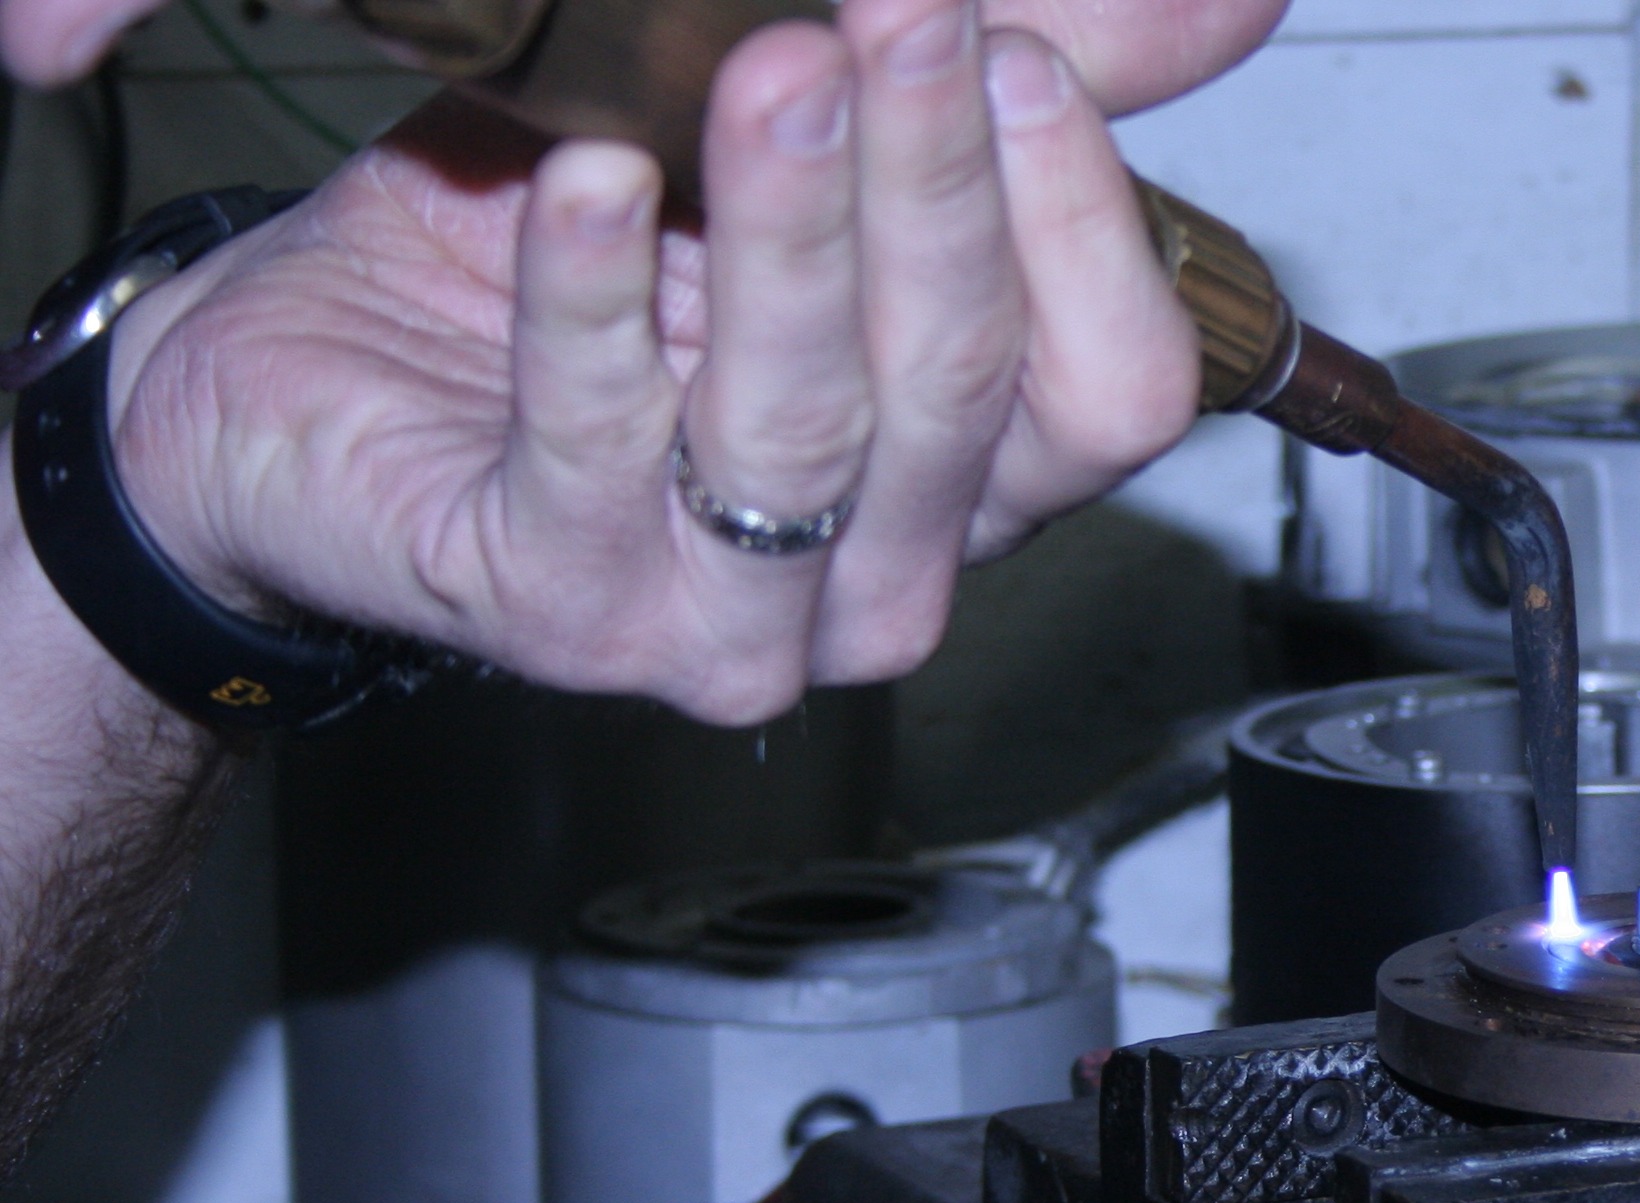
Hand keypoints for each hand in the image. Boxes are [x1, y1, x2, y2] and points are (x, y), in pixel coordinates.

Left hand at [93, 0, 1190, 723]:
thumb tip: (1233, 2)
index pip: (1118, 389)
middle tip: (904, 8)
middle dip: (935, 178)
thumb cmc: (579, 266)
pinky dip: (588, 304)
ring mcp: (735, 619)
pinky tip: (581, 182)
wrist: (322, 373)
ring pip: (809, 424)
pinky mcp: (566, 611)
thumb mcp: (815, 141)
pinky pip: (601, 452)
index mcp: (980, 471)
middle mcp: (887, 568)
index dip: (1081, 220)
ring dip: (791, 227)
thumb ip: (1016, 80)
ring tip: (768, 64)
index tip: (1011, 45)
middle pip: (968, 387)